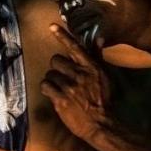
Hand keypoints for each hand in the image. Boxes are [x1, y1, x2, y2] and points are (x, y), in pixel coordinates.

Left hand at [43, 25, 111, 141]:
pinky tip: (55, 95)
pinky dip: (48, 90)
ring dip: (52, 81)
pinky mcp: (60, 99)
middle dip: (57, 68)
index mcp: (92, 68)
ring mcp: (70, 87)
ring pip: (49, 74)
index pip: (75, 47)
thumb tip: (98, 37)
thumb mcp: (105, 76)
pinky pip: (45, 86)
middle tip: (64, 77)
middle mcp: (80, 75)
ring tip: (62, 89)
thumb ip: (98, 57)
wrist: (101, 124)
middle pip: (56, 60)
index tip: (51, 26)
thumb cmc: (104, 100)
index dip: (62, 36)